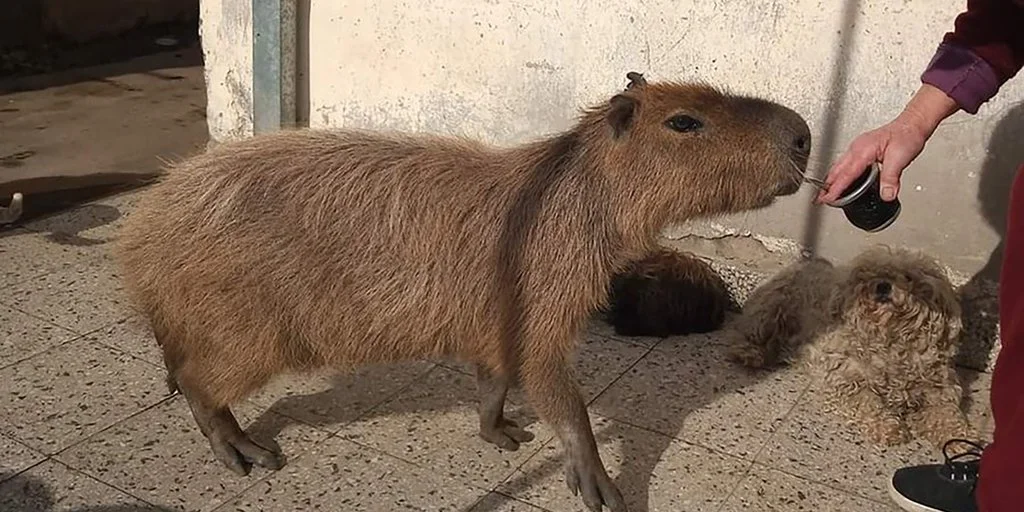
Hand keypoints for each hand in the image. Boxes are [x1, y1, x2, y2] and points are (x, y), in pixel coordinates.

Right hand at [815, 84, 958, 204]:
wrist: (913, 124)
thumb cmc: (907, 136)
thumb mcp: (900, 159)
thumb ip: (890, 178)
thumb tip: (886, 195)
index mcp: (863, 151)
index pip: (845, 174)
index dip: (835, 189)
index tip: (827, 199)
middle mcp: (857, 148)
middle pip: (836, 170)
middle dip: (827, 186)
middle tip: (820, 199)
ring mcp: (858, 147)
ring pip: (839, 166)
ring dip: (831, 180)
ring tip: (826, 192)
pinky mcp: (862, 148)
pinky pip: (845, 163)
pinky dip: (839, 173)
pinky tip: (841, 178)